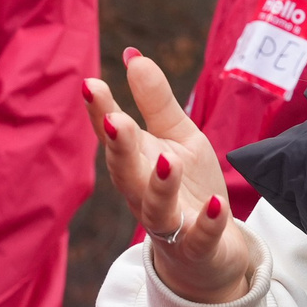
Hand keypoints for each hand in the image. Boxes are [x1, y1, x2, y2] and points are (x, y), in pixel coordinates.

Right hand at [82, 51, 258, 305]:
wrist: (210, 251)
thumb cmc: (188, 187)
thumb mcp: (178, 138)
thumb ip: (156, 102)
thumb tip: (133, 55)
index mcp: (136, 163)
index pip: (114, 136)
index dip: (100, 112)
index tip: (90, 83)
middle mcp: (143, 195)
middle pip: (124, 173)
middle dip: (119, 148)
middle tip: (115, 120)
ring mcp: (169, 224)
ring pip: (155, 209)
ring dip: (159, 185)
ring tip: (167, 160)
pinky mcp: (197, 247)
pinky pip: (199, 238)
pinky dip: (206, 223)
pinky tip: (215, 204)